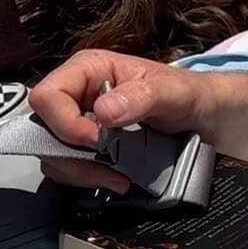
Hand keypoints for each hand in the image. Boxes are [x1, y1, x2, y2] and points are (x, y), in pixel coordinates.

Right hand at [30, 49, 212, 193]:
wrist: (204, 117)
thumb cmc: (187, 93)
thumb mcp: (171, 91)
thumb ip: (140, 96)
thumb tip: (104, 112)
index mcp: (89, 69)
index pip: (47, 96)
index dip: (64, 123)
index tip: (96, 140)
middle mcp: (77, 94)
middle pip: (43, 129)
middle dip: (71, 153)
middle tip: (105, 165)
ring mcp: (80, 121)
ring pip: (53, 153)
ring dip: (81, 171)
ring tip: (116, 177)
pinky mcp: (87, 145)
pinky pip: (69, 167)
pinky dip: (88, 178)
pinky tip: (116, 179)